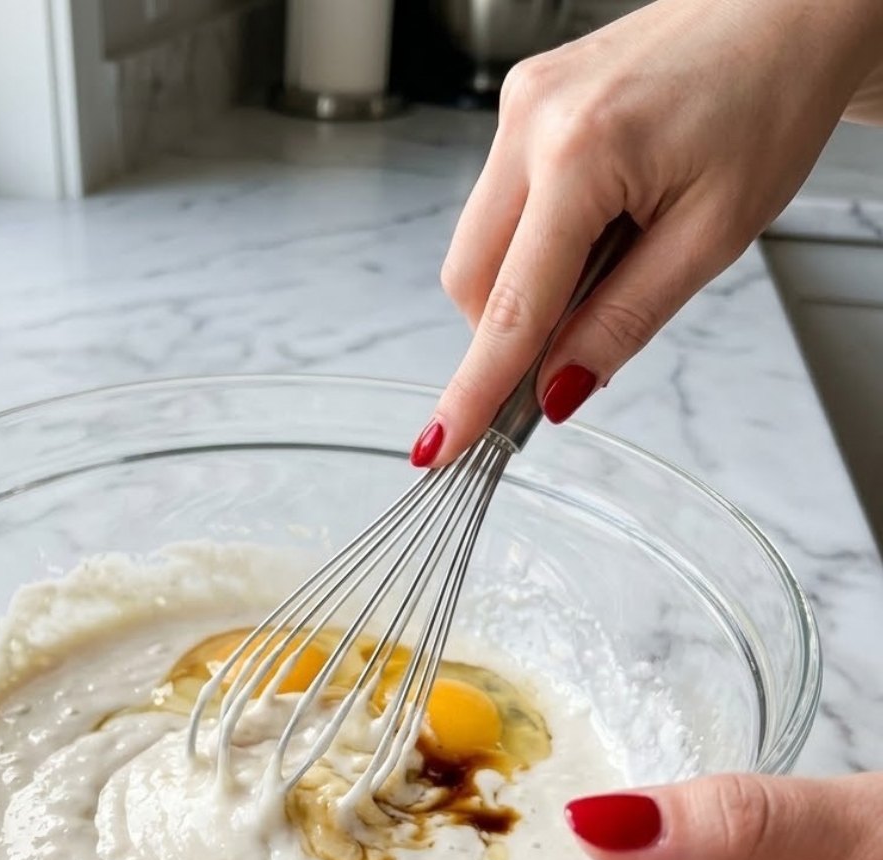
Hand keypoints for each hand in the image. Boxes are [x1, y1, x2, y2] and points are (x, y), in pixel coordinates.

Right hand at [411, 0, 882, 466]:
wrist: (790, 5)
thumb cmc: (771, 97)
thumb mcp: (715, 232)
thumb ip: (625, 318)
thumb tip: (559, 389)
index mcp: (581, 154)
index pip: (511, 306)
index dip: (474, 388)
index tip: (440, 445)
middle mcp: (529, 122)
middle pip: (469, 279)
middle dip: (508, 330)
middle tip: (577, 340)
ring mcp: (517, 105)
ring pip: (477, 243)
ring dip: (525, 282)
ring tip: (612, 254)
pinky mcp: (522, 101)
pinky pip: (498, 202)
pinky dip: (534, 240)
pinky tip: (596, 221)